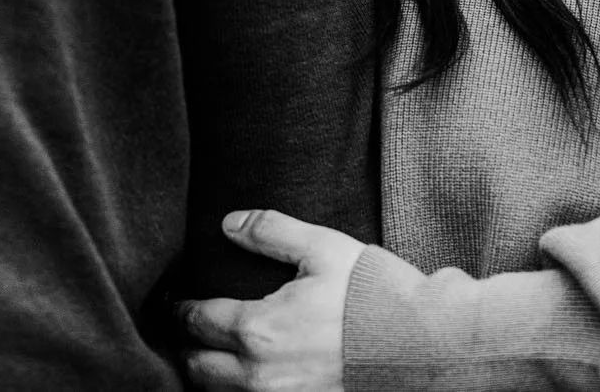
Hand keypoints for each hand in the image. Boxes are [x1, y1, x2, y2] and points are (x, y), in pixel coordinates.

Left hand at [178, 208, 364, 391]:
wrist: (421, 349)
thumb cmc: (373, 296)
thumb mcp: (323, 248)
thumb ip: (270, 232)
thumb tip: (228, 224)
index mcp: (257, 329)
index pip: (196, 321)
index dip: (181, 309)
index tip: (178, 301)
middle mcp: (258, 375)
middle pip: (197, 369)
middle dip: (187, 347)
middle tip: (189, 330)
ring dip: (211, 375)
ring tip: (214, 354)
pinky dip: (240, 391)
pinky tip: (251, 374)